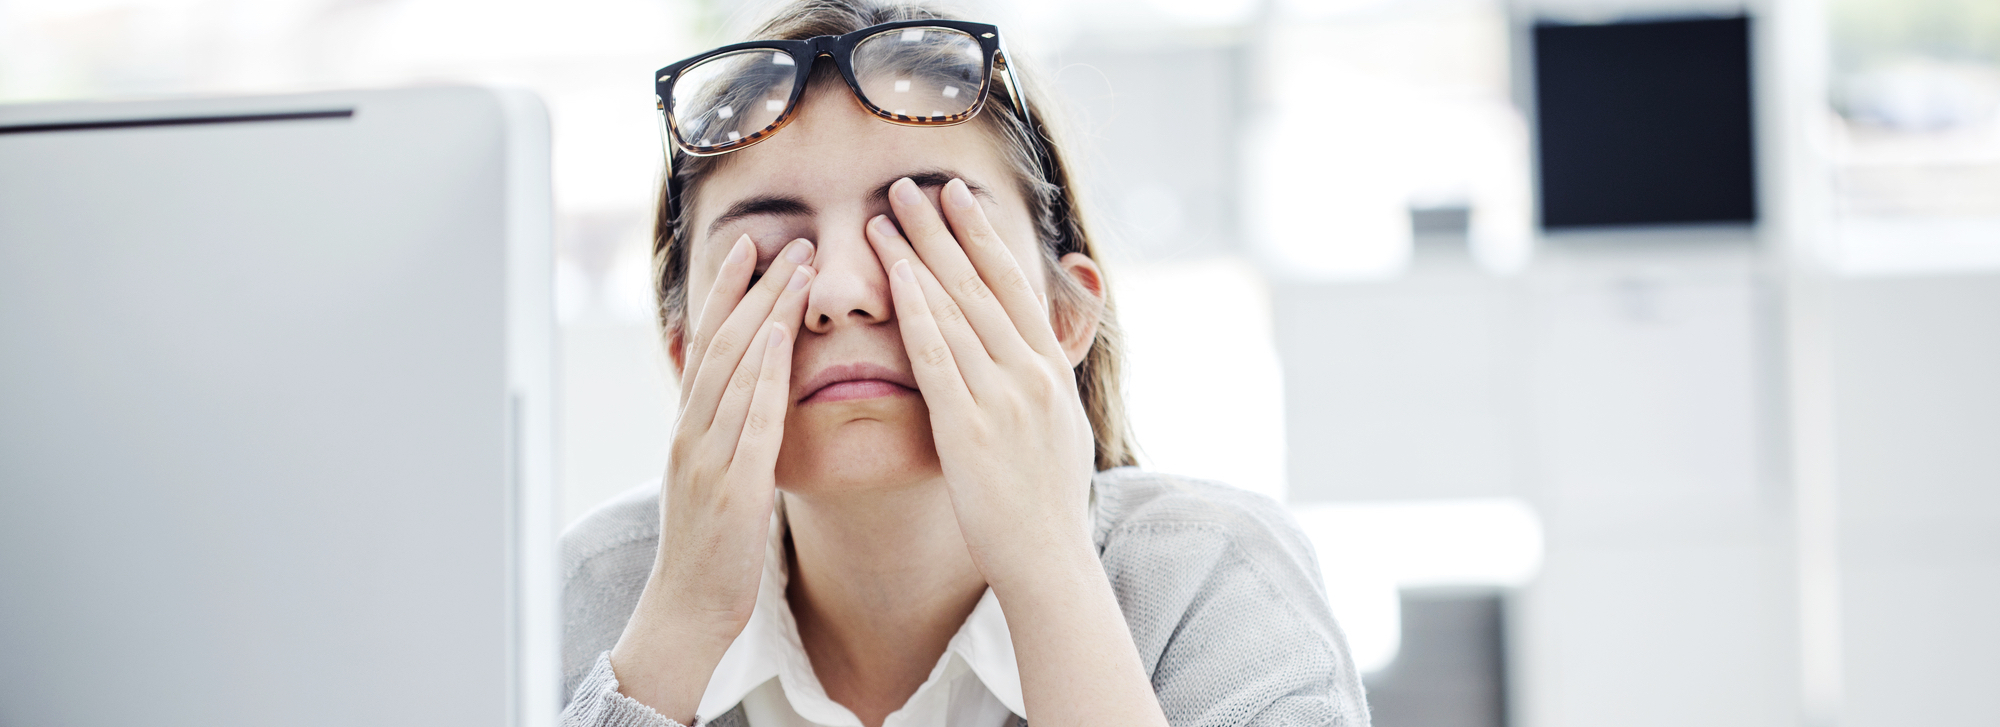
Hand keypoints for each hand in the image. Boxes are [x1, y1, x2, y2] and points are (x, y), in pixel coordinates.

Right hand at [608, 234, 814, 720]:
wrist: (688, 610)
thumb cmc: (711, 546)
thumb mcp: (712, 475)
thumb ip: (722, 428)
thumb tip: (738, 385)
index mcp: (690, 426)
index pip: (709, 342)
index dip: (729, 291)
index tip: (753, 244)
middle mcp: (692, 431)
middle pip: (722, 343)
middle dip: (752, 287)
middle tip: (784, 239)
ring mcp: (708, 457)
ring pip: (733, 370)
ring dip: (765, 315)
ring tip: (796, 270)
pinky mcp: (732, 488)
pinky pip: (749, 422)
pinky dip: (763, 378)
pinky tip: (782, 343)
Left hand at [863, 177, 1098, 587]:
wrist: (1048, 558)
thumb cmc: (1048, 500)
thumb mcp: (1065, 425)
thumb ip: (1051, 375)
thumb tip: (1051, 342)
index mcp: (1049, 370)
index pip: (1013, 285)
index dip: (983, 237)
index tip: (958, 196)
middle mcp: (1030, 372)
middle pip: (982, 284)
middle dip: (945, 229)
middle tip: (913, 184)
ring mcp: (1002, 397)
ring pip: (956, 309)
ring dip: (920, 255)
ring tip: (887, 214)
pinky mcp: (969, 426)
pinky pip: (938, 358)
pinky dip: (917, 312)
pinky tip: (896, 277)